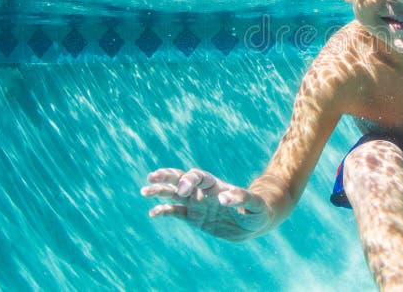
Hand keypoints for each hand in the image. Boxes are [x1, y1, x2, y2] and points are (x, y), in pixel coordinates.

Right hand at [141, 167, 269, 240]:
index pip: (199, 177)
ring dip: (160, 191)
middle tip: (152, 177)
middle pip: (182, 179)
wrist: (254, 224)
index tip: (184, 190)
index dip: (189, 180)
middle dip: (167, 177)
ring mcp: (197, 204)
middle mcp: (203, 192)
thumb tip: (224, 197)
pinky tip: (153, 212)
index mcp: (216, 186)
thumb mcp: (255, 205)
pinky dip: (164, 211)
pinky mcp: (194, 218)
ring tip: (144, 191)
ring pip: (174, 194)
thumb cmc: (258, 210)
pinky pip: (176, 212)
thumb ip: (242, 198)